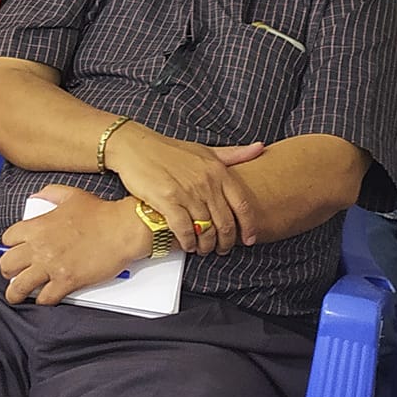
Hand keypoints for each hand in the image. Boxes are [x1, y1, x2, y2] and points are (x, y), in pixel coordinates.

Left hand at [0, 185, 153, 305]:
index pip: (7, 239)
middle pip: (7, 264)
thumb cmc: (101, 213)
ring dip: (16, 292)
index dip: (10, 246)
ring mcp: (52, 266)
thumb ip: (50, 194)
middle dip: (7, 270)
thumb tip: (37, 196)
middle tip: (12, 274)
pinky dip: (43, 300)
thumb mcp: (71, 195)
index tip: (15, 250)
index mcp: (38, 226)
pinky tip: (44, 298)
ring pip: (19, 286)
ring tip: (16, 295)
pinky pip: (45, 298)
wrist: (122, 229)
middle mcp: (39, 247)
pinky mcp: (67, 281)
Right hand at [102, 121, 264, 253]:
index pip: (242, 205)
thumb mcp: (206, 150)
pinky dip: (188, 241)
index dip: (248, 226)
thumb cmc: (171, 150)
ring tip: (203, 249)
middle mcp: (205, 182)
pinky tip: (188, 244)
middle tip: (223, 249)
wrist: (136, 147)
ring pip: (205, 229)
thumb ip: (234, 154)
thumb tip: (260, 148)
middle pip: (225, 222)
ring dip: (206, 245)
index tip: (249, 239)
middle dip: (226, 242)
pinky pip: (183, 229)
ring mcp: (186, 192)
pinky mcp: (167, 200)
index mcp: (218, 171)